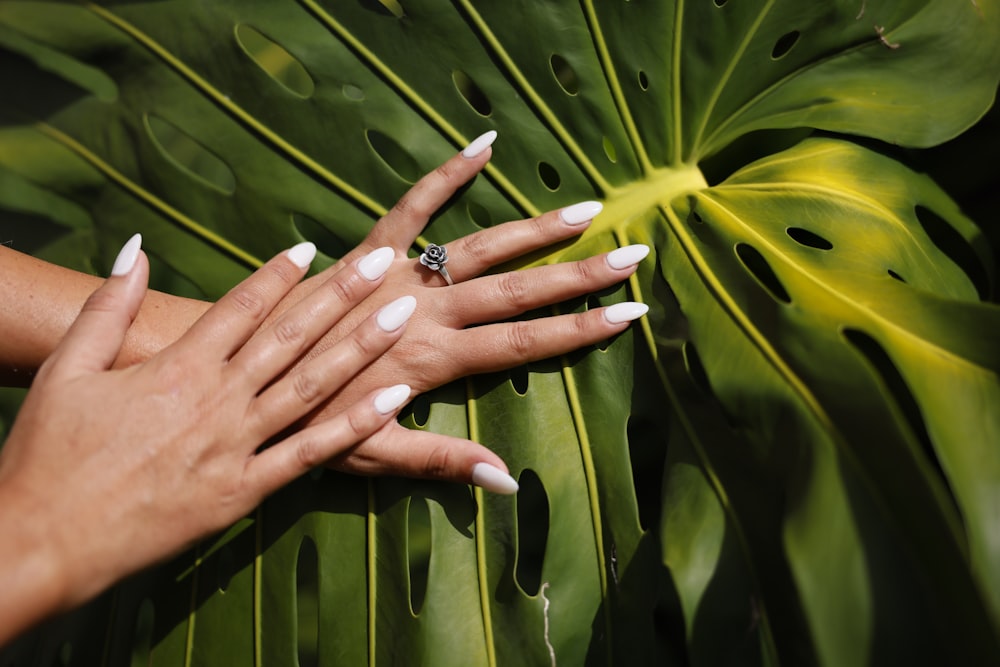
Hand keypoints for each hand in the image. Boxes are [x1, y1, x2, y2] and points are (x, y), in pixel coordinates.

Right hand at [0, 234, 443, 640]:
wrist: (46, 537)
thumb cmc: (49, 453)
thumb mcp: (67, 369)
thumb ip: (107, 306)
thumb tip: (135, 248)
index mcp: (177, 364)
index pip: (241, 306)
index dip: (278, 273)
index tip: (312, 247)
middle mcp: (217, 398)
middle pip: (291, 335)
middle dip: (340, 295)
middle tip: (383, 264)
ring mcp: (236, 444)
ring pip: (313, 385)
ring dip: (362, 348)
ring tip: (402, 315)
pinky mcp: (244, 490)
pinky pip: (311, 453)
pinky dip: (355, 426)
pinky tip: (393, 401)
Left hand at [263, 131, 649, 481]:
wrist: (242, 367)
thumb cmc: (303, 419)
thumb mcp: (373, 453)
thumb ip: (441, 460)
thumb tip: (507, 482)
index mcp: (432, 358)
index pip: (522, 342)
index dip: (580, 330)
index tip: (629, 313)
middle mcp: (425, 309)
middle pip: (516, 289)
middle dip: (578, 274)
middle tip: (632, 254)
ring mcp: (399, 274)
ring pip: (480, 247)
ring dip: (536, 229)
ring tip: (587, 208)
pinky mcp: (369, 249)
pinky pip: (412, 206)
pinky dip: (447, 175)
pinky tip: (483, 144)